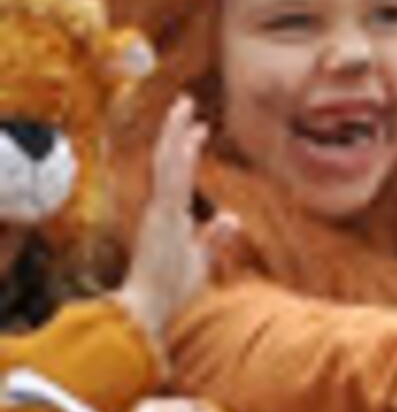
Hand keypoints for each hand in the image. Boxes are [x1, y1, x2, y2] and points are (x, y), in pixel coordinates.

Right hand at [118, 94, 237, 344]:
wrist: (150, 309)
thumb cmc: (172, 291)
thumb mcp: (200, 259)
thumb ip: (214, 237)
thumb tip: (231, 218)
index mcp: (168, 217)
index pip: (176, 175)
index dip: (186, 151)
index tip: (199, 129)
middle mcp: (161, 209)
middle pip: (167, 161)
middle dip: (177, 131)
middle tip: (187, 102)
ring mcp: (160, 211)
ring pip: (167, 162)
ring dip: (176, 133)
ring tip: (187, 106)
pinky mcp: (162, 216)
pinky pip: (172, 179)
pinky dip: (180, 156)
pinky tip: (190, 135)